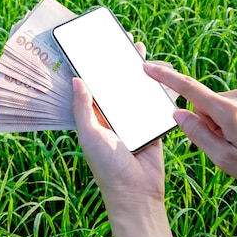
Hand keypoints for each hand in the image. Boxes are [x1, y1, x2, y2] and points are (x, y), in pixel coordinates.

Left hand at [72, 43, 174, 236]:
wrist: (137, 194)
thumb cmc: (107, 167)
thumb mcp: (90, 134)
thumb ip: (83, 107)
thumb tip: (76, 79)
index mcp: (95, 119)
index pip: (94, 88)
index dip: (95, 70)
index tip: (97, 49)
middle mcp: (113, 118)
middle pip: (116, 86)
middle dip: (119, 66)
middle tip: (123, 43)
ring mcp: (133, 122)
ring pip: (136, 92)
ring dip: (139, 75)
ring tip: (141, 53)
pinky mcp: (152, 127)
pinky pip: (154, 105)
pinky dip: (157, 92)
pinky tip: (160, 76)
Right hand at [144, 63, 236, 200]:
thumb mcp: (224, 160)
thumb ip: (197, 134)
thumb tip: (179, 114)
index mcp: (229, 111)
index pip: (189, 89)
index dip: (165, 78)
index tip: (147, 67)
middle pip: (207, 104)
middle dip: (211, 122)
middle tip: (230, 144)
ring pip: (224, 104)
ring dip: (226, 120)